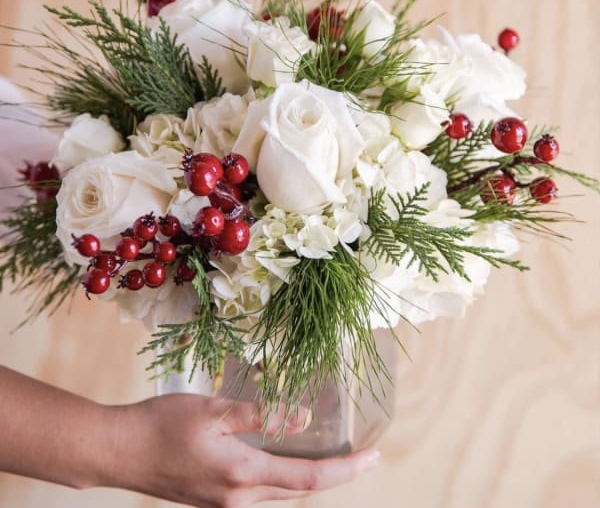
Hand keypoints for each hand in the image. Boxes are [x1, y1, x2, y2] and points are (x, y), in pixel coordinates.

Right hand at [109, 393, 379, 506]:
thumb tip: (305, 417)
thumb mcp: (216, 411)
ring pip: (281, 493)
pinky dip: (283, 477)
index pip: (310, 478)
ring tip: (331, 454)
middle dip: (334, 474)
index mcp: (244, 476)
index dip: (346, 468)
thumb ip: (263, 415)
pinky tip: (284, 458)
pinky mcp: (213, 500)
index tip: (373, 456)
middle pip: (299, 489)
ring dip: (309, 476)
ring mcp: (225, 504)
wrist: (119, 450)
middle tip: (360, 454)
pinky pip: (261, 492)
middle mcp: (239, 499)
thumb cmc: (163, 425)